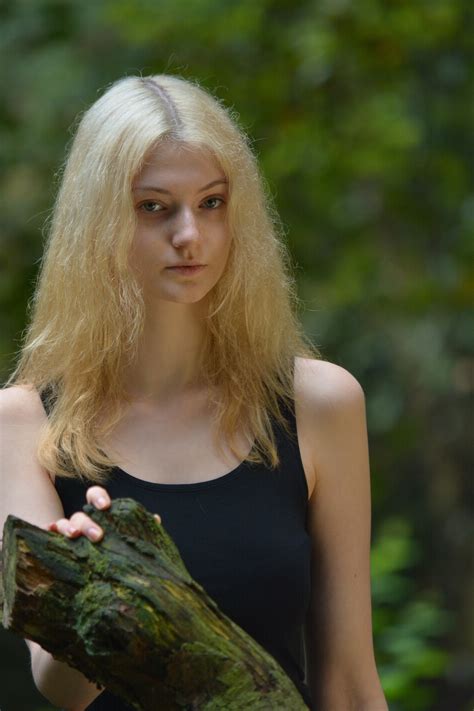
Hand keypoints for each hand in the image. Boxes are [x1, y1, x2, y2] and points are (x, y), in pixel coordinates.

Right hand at [44, 486, 161, 541]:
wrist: (112, 574)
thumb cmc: (120, 551)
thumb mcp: (131, 539)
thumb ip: (140, 529)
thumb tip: (154, 519)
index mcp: (100, 514)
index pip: (95, 495)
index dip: (98, 497)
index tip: (105, 507)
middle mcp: (84, 521)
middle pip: (81, 513)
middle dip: (88, 522)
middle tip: (98, 536)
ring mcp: (71, 533)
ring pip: (65, 523)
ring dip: (68, 526)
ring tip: (74, 536)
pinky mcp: (60, 547)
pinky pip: (51, 537)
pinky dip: (50, 532)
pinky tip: (50, 533)